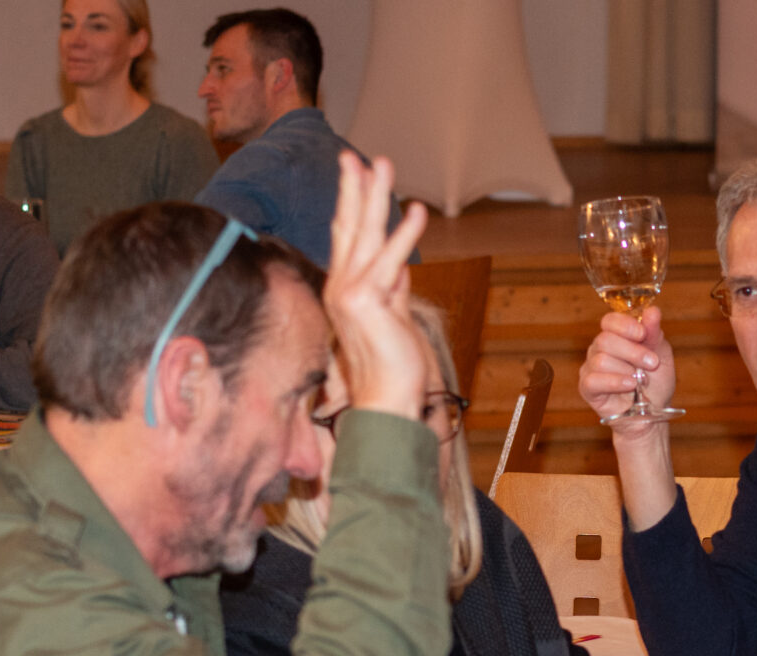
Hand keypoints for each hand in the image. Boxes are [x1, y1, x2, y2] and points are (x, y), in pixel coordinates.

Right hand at [324, 152, 430, 418]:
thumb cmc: (392, 364)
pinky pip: (390, 261)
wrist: (386, 399)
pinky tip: (416, 211)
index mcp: (342, 288)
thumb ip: (395, 287)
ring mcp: (349, 293)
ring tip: (382, 164)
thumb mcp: (394, 315)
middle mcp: (340, 286)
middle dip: (354, 188)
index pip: (344, 237)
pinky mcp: (367, 303)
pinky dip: (404, 235)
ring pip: (365, 235)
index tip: (353, 172)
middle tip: (355, 154)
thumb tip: (402, 265)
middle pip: (348, 227)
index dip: (349, 202)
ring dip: (374, 196)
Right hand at [579, 305, 677, 430]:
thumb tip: (652, 311)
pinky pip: (593, 380)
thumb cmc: (655, 384)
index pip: (609, 321)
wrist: (652, 414)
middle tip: (651, 363)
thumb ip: (654, 334)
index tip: (642, 334)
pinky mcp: (586, 388)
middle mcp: (599, 349)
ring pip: (600, 360)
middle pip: (605, 339)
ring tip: (640, 381)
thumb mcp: (662, 355)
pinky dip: (614, 382)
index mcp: (617, 336)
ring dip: (627, 370)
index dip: (625, 325)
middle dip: (633, 351)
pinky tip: (630, 386)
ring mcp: (590, 368)